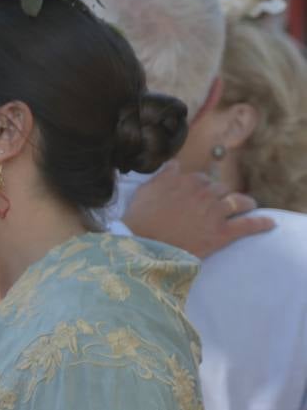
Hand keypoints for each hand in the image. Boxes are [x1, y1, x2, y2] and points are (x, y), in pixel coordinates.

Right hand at [122, 162, 272, 257]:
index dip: (200, 188)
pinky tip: (270, 223)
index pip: (201, 179)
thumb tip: (174, 164)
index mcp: (186, 180)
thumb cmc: (140, 218)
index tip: (198, 196)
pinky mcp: (221, 233)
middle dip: (220, 196)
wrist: (143, 245)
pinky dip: (260, 223)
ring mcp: (215, 212)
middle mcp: (204, 192)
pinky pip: (247, 225)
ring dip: (245, 203)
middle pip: (221, 189)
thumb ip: (163, 175)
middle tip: (218, 205)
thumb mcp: (145, 190)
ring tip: (249, 206)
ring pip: (238, 201)